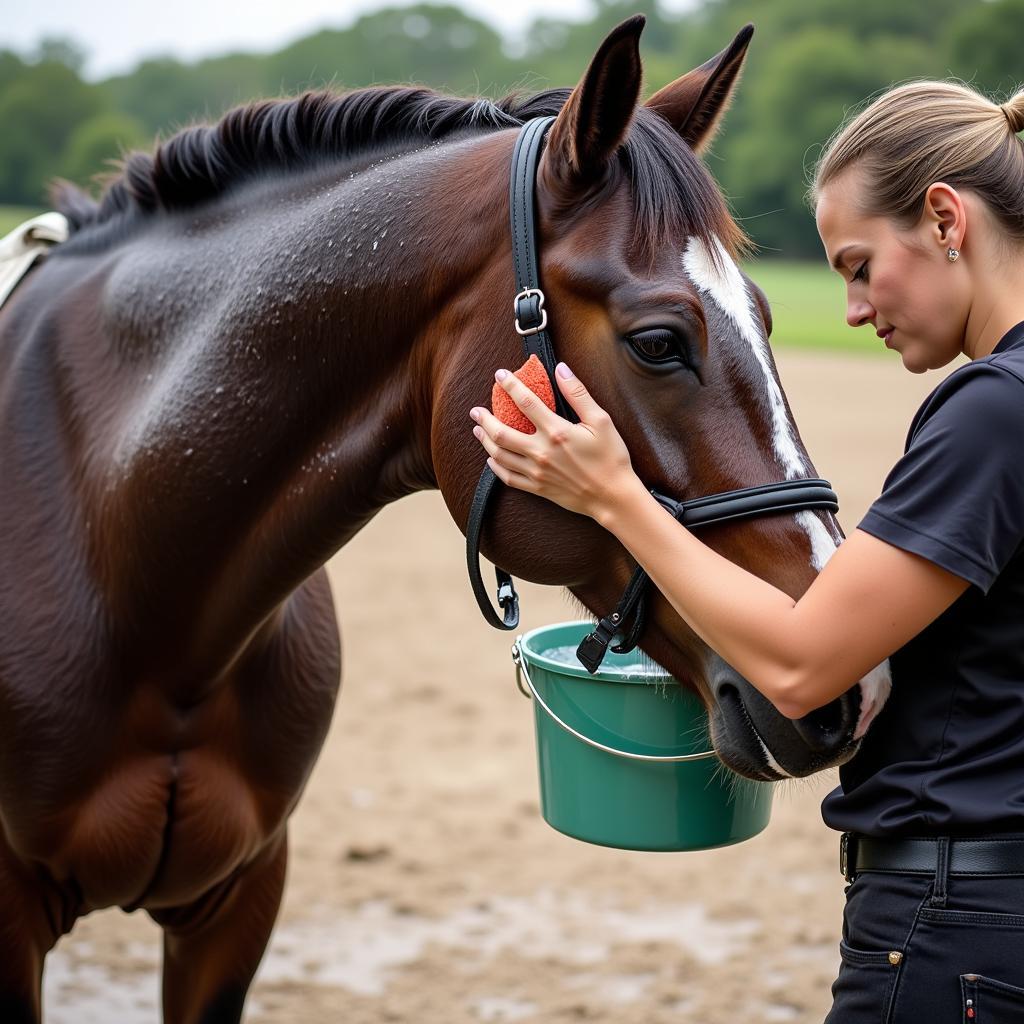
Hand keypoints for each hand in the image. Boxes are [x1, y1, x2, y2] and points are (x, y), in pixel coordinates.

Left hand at [468, 361, 639, 521]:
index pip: (525, 402)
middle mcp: (541, 452)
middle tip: (475, 410)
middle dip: (484, 419)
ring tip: (478, 430)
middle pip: (501, 432)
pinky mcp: (537, 488)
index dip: (510, 386)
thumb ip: (578, 394)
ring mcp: (536, 472)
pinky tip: (491, 458)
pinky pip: (508, 477)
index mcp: (557, 432)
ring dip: (485, 440)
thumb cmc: (611, 458)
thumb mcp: (601, 421)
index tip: (499, 375)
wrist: (613, 497)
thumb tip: (561, 369)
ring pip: (499, 455)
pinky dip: (496, 466)